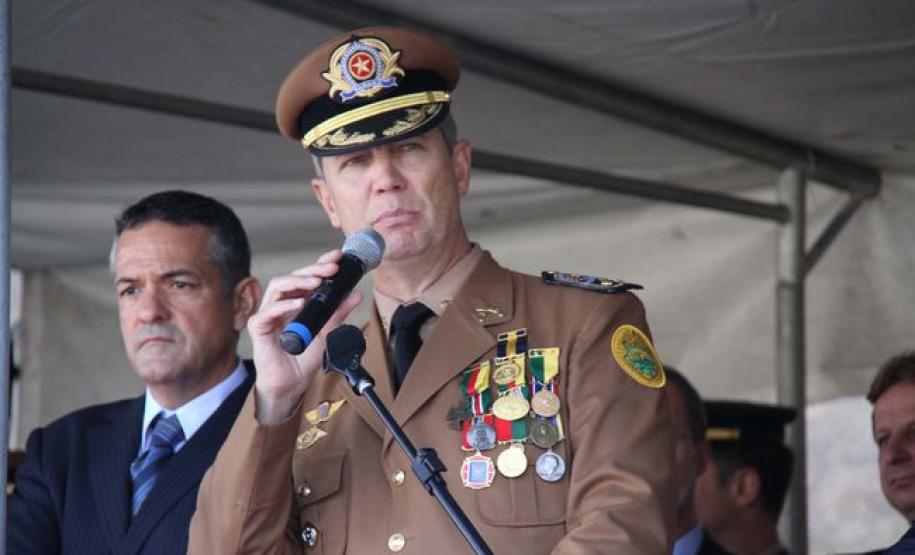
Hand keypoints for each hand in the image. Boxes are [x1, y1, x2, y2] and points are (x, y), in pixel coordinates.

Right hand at [248, 249, 362, 423]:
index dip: (320, 263)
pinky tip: (299, 303)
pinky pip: (268, 311)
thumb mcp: (328, 331)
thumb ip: (339, 312)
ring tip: (317, 282)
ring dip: (299, 281)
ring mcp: (269, 313)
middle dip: (314, 269)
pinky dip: (284, 305)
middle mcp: (281, 303)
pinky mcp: (259, 327)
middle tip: (332, 268)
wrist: (293, 382)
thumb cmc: (305, 356)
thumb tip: (356, 294)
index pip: (307, 276)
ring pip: (278, 286)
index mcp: (296, 300)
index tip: (337, 257)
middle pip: (293, 276)